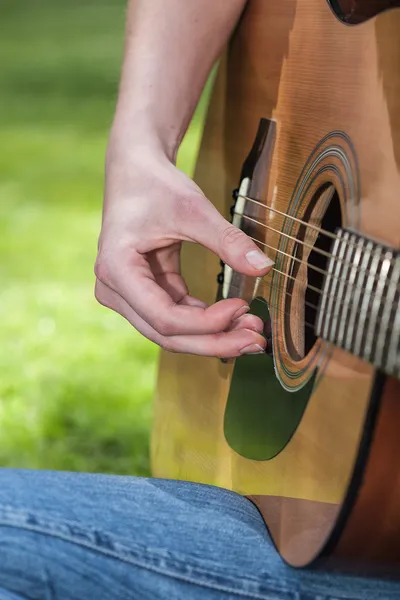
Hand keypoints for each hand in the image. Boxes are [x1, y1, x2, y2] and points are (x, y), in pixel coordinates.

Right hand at [95, 149, 272, 357]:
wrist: (136, 171)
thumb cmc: (157, 186)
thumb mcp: (194, 209)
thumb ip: (228, 240)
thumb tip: (264, 268)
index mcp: (117, 269)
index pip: (164, 316)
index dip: (207, 323)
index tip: (243, 307)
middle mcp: (114, 289)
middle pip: (167, 334)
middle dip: (214, 341)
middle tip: (256, 341)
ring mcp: (126, 295)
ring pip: (171, 332)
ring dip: (212, 335)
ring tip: (252, 331)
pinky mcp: (142, 293)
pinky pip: (175, 317)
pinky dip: (204, 320)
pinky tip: (233, 316)